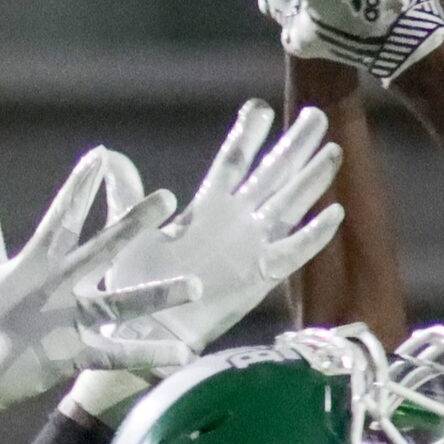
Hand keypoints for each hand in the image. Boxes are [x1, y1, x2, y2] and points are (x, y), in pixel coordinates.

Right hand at [0, 148, 195, 437]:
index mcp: (34, 262)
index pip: (62, 214)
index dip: (81, 184)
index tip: (102, 154)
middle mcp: (56, 287)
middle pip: (103, 247)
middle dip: (134, 222)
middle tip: (168, 198)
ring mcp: (66, 321)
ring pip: (121, 303)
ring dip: (160, 295)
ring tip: (198, 287)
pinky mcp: (71, 356)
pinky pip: (117, 355)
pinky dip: (149, 356)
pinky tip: (183, 352)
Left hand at [64, 102, 347, 421]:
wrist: (147, 335)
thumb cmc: (135, 287)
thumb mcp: (129, 232)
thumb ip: (126, 194)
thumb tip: (109, 154)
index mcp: (205, 209)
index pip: (232, 162)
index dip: (248, 135)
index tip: (259, 107)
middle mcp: (234, 224)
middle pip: (272, 176)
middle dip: (294, 146)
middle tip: (316, 115)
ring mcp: (251, 249)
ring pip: (289, 206)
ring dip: (311, 180)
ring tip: (334, 151)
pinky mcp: (260, 278)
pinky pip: (293, 253)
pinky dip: (313, 235)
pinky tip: (335, 213)